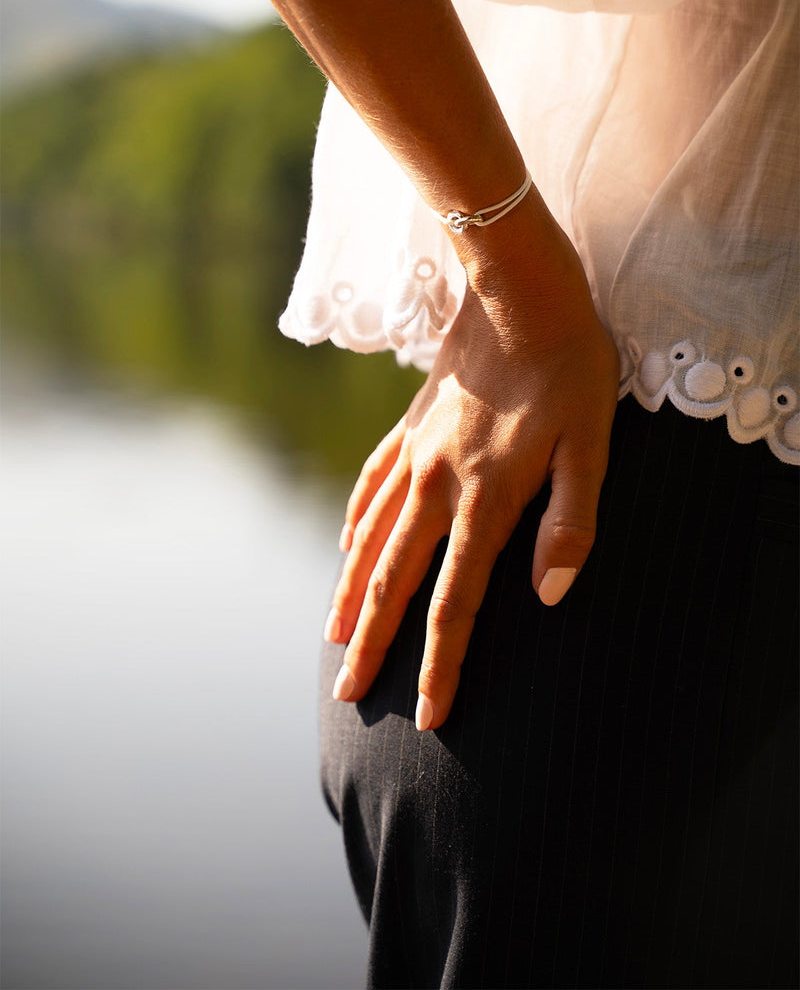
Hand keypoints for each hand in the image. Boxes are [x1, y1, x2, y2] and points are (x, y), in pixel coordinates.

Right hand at [323, 228, 619, 729]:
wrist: (518, 289)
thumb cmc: (568, 365)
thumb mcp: (591, 443)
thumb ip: (571, 522)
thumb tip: (549, 595)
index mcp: (485, 498)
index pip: (456, 602)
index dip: (442, 664)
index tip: (428, 716)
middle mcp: (437, 484)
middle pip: (396, 581)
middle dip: (374, 645)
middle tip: (350, 693)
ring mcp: (415, 453)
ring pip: (370, 539)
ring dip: (352, 593)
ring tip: (334, 636)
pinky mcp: (410, 426)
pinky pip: (369, 487)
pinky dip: (354, 526)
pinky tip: (345, 545)